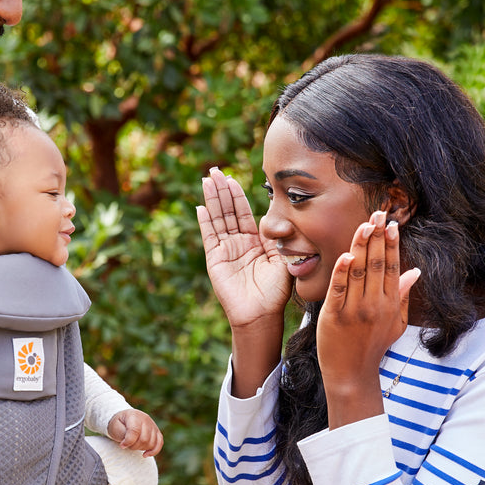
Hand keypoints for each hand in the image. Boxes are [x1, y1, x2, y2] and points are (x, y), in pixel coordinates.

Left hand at [105, 409, 162, 456]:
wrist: (123, 420)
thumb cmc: (118, 424)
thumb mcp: (114, 427)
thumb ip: (122, 434)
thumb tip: (129, 443)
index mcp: (134, 415)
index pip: (135, 431)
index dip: (128, 441)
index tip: (122, 445)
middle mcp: (145, 419)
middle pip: (144, 439)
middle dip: (134, 446)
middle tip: (127, 445)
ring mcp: (152, 425)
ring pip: (151, 443)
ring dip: (141, 448)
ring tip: (133, 445)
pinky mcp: (157, 431)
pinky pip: (160, 443)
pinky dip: (153, 451)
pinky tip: (145, 454)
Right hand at [197, 167, 291, 329]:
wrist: (262, 314)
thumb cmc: (276, 291)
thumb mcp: (283, 259)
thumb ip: (279, 239)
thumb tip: (274, 218)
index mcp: (255, 242)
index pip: (244, 213)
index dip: (238, 195)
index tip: (233, 178)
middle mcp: (239, 243)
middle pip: (228, 211)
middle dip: (221, 190)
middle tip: (214, 170)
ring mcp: (226, 250)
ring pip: (218, 219)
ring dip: (212, 199)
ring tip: (206, 180)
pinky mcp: (216, 260)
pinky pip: (210, 236)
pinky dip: (205, 222)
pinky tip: (200, 207)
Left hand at [317, 210, 420, 427]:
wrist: (352, 374)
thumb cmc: (372, 346)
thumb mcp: (395, 322)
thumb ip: (403, 295)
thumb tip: (416, 271)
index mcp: (390, 304)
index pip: (393, 267)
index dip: (392, 244)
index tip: (391, 224)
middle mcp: (376, 305)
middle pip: (378, 264)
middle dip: (378, 237)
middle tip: (378, 213)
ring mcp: (355, 310)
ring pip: (359, 272)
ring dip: (362, 246)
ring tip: (365, 225)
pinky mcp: (335, 317)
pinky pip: (339, 290)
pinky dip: (342, 272)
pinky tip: (346, 255)